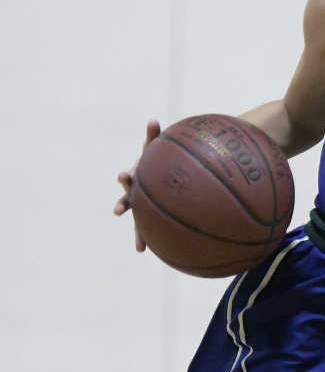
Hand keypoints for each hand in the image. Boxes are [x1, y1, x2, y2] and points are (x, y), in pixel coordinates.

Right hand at [113, 119, 159, 250]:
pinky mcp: (149, 215)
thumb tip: (153, 120)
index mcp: (136, 176)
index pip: (130, 176)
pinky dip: (145, 239)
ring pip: (137, 219)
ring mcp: (141, 205)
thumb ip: (154, 136)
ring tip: (139, 244)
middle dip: (123, 203)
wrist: (158, 173)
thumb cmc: (156, 161)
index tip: (123, 176)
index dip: (126, 177)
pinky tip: (145, 251)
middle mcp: (134, 192)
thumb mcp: (155, 149)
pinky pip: (148, 229)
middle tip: (118, 210)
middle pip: (128, 198)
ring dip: (137, 231)